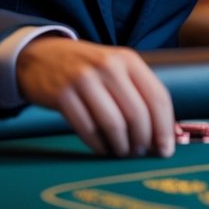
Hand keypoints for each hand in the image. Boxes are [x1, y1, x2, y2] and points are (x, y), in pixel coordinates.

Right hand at [17, 37, 174, 157]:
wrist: (42, 56)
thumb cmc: (87, 68)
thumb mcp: (116, 68)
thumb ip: (138, 92)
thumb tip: (161, 132)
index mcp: (128, 60)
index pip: (157, 97)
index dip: (165, 127)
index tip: (166, 149)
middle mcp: (108, 67)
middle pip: (137, 113)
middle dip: (143, 140)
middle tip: (140, 153)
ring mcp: (84, 80)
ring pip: (113, 124)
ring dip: (121, 146)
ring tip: (122, 152)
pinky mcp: (62, 95)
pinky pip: (87, 129)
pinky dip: (98, 145)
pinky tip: (102, 148)